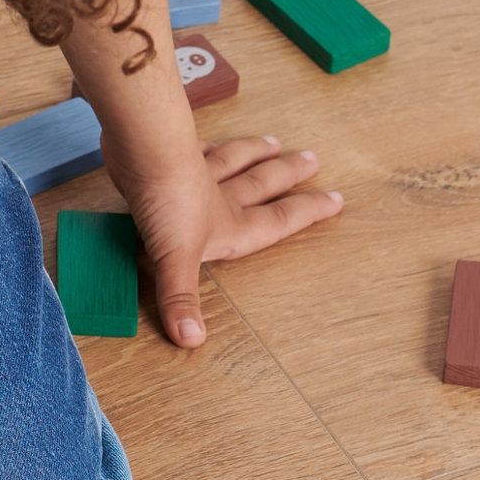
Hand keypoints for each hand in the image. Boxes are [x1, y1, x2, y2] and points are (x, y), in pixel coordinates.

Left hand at [107, 135, 343, 346]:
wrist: (144, 151)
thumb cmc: (165, 203)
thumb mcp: (175, 259)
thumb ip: (183, 298)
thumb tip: (192, 339)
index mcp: (229, 226)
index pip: (278, 221)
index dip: (307, 212)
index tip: (336, 201)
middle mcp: (219, 197)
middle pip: (262, 184)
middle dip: (288, 174)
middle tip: (313, 160)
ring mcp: (199, 171)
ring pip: (235, 161)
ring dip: (255, 152)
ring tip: (274, 142)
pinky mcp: (172, 153)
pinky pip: (197, 148)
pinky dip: (208, 144)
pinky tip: (212, 140)